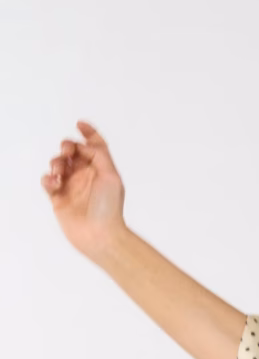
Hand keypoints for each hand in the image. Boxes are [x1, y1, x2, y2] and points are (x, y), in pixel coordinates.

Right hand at [40, 119, 126, 258]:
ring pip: (58, 164)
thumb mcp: (110, 175)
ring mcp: (72, 186)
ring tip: (60, 172)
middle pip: (72, 152)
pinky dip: (48, 179)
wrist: (100, 235)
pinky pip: (48, 181)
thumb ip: (98, 154)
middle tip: (67, 152)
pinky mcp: (59, 198)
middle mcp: (86, 176)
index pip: (95, 146)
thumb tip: (83, 146)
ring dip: (56, 162)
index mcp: (101, 169)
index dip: (88, 133)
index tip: (80, 124)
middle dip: (67, 147)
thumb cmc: (109, 208)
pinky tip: (55, 183)